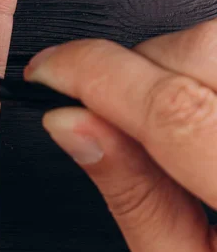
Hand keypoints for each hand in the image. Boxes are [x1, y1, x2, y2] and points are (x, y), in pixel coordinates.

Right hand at [25, 22, 216, 251]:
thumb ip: (135, 200)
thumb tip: (75, 128)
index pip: (173, 111)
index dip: (94, 75)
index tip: (51, 69)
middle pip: (206, 51)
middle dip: (132, 67)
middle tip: (105, 106)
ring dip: (174, 64)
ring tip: (163, 120)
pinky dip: (207, 68)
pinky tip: (204, 110)